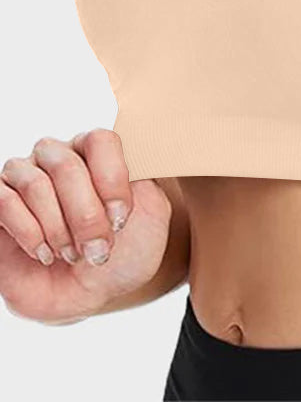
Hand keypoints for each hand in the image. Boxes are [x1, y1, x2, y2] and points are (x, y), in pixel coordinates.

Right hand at [0, 128, 171, 323]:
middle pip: (66, 165)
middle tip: (97, 248)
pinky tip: (45, 253)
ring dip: (58, 227)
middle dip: (85, 215)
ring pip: (35, 184)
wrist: (93, 293)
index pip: (100, 141)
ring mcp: (25, 178)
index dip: (110, 180)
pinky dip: (29, 233)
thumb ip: (146, 184)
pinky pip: (4, 201)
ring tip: (72, 254)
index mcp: (97, 152)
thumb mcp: (152, 217)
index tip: (120, 220)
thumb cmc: (124, 250)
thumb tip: (129, 165)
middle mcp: (58, 157)